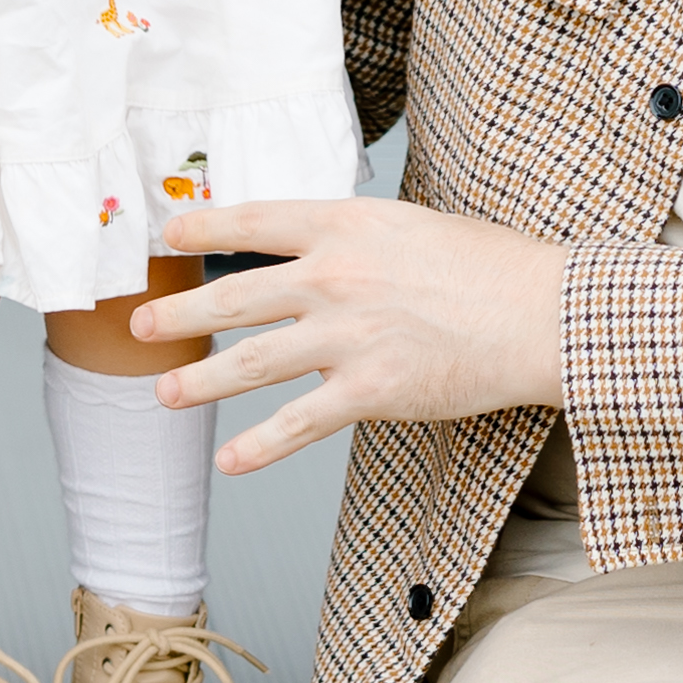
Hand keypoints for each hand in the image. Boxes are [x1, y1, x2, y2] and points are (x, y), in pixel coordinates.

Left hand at [139, 198, 568, 476]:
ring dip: (200, 382)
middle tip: (140, 325)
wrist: (542, 313)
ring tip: (166, 394)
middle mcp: (335, 276)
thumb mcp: (413, 225)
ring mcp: (347, 335)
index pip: (256, 222)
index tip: (168, 233)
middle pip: (234, 297)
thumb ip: (360, 238)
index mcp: (347, 224)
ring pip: (250, 363)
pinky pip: (298, 423)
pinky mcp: (370, 389)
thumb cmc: (492, 267)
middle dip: (179, 314)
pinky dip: (258, 446)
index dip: (204, 228)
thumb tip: (324, 248)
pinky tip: (229, 461)